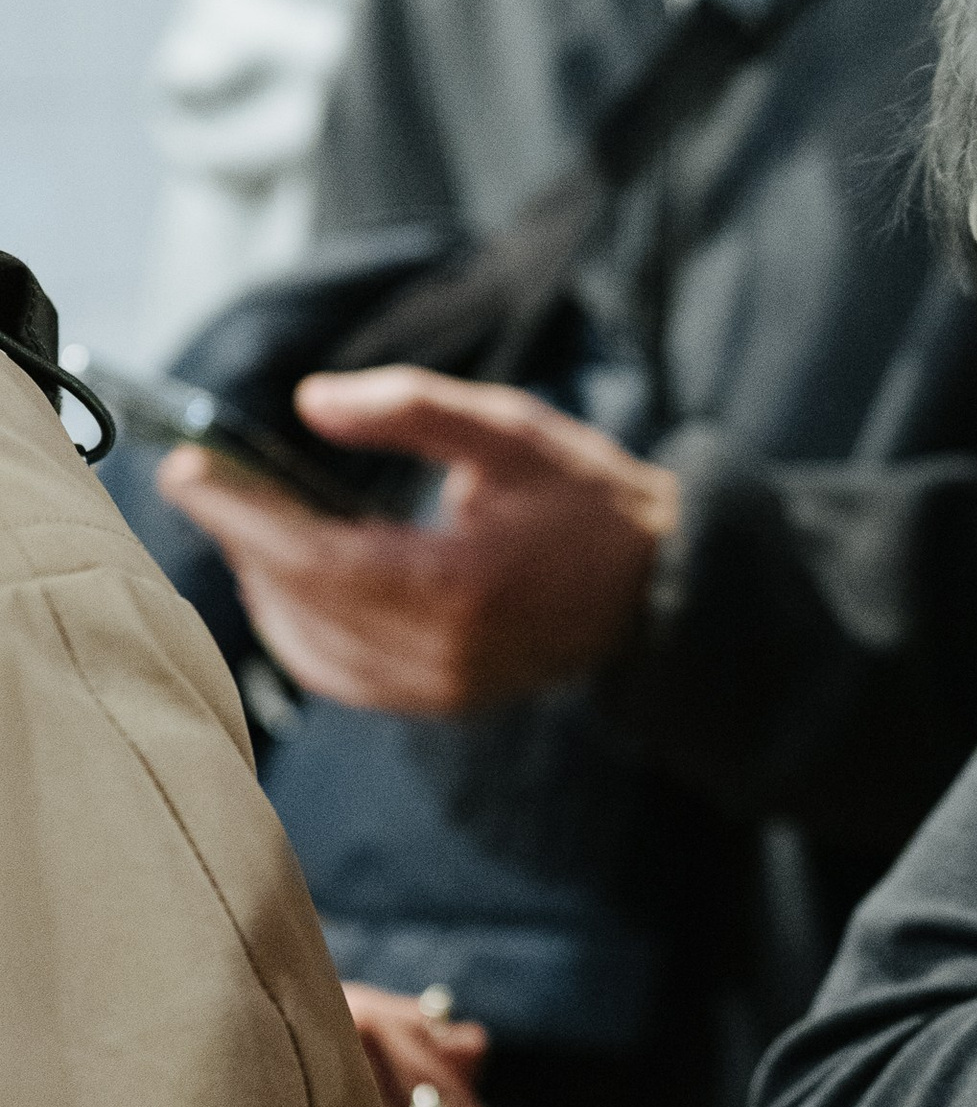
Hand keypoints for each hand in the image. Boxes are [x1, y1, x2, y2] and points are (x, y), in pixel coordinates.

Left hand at [156, 367, 682, 714]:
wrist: (659, 588)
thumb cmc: (586, 501)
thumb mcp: (509, 430)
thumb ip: (411, 409)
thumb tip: (311, 404)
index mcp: (460, 585)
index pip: (315, 559)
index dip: (241, 517)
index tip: (188, 470)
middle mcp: (443, 652)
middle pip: (299, 603)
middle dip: (242, 541)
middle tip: (208, 483)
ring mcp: (439, 687)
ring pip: (307, 648)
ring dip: (263, 587)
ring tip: (247, 526)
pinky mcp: (439, 702)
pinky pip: (337, 675)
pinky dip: (296, 630)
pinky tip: (288, 586)